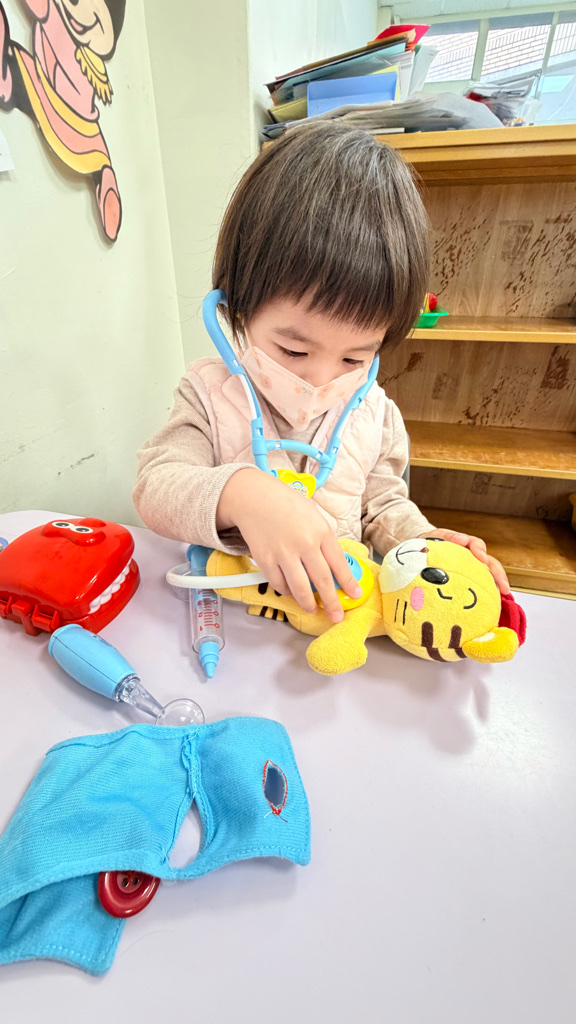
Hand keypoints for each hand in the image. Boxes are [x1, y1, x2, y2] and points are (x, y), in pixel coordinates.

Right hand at [218, 469, 361, 622]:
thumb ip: (324, 539)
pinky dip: (286, 591)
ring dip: (308, 603)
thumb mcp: (314, 516)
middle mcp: (304, 544)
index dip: (348, 583)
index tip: (354, 595)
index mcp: (321, 531)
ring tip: (313, 609)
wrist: (254, 497)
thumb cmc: (287, 505)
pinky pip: (279, 584)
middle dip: (332, 602)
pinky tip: (291, 591)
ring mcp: (283, 553)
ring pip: (300, 588)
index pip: (339, 564)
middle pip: (322, 581)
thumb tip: (335, 565)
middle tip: (336, 616)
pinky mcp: (265, 559)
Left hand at [420, 528, 509, 594]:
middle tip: (503, 586)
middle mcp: (473, 557)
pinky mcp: (470, 580)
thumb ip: (449, 537)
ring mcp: (473, 569)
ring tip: (503, 596)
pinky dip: (488, 594)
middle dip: (498, 574)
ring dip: (498, 585)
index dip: (480, 550)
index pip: (476, 544)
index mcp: (464, 544)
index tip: (481, 558)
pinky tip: (490, 604)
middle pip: (491, 563)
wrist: (424, 551)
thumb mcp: (435, 537)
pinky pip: (481, 587)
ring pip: (490, 576)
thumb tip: (462, 539)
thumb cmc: (431, 543)